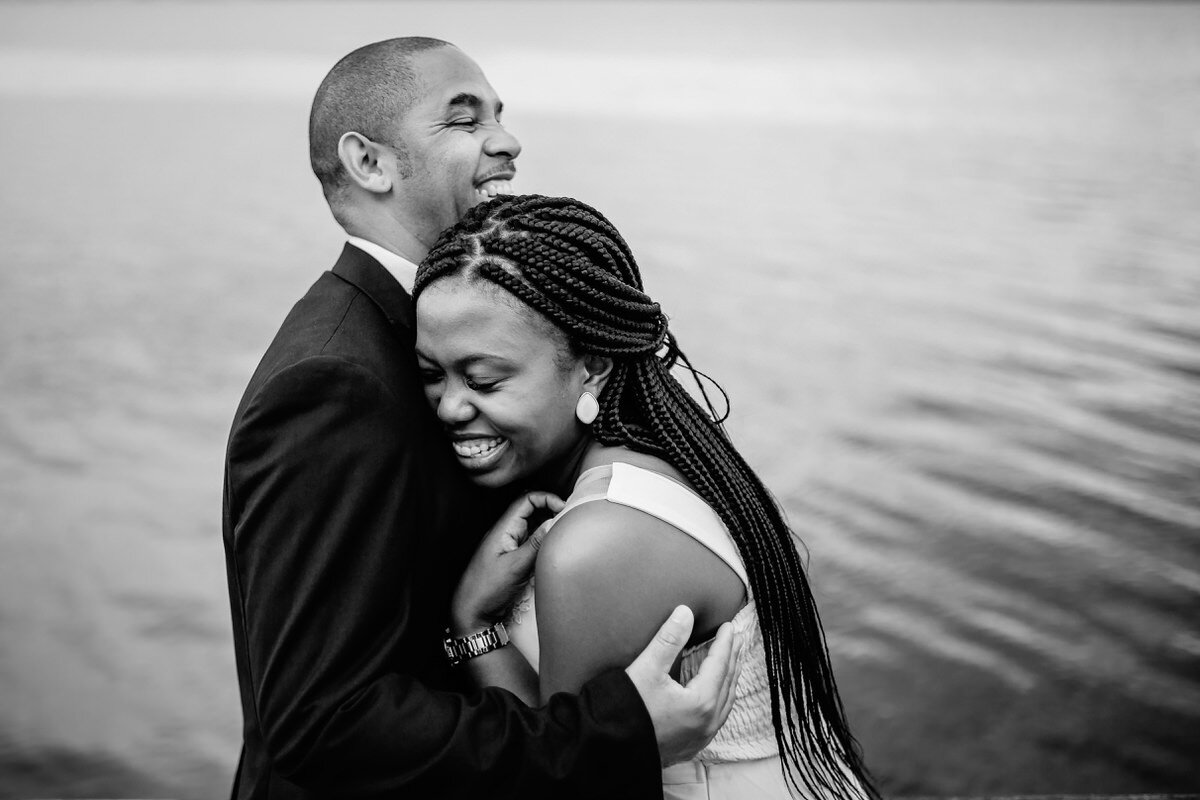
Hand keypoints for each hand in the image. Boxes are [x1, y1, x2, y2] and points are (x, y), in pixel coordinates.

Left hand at [451, 491, 563, 633]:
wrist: (471, 612)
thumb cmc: (486, 589)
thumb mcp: (515, 566)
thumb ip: (535, 544)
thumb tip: (554, 522)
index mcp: (503, 529)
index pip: (526, 500)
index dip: (546, 498)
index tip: (563, 508)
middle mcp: (507, 534)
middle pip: (531, 511)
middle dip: (550, 510)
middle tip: (568, 518)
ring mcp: (510, 546)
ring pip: (532, 528)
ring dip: (548, 527)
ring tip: (563, 533)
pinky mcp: (513, 559)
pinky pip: (531, 544)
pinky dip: (543, 542)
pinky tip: (552, 549)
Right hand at [625, 606, 740, 766]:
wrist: (613, 748)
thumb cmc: (629, 710)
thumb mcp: (647, 669)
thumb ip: (668, 639)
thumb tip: (685, 612)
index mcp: (701, 702)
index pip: (719, 664)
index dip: (724, 643)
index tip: (729, 626)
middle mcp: (708, 721)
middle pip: (727, 682)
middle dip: (733, 658)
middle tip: (738, 638)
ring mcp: (702, 736)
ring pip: (725, 701)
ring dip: (730, 678)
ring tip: (733, 661)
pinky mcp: (693, 744)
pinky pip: (717, 716)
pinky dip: (721, 698)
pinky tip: (717, 693)